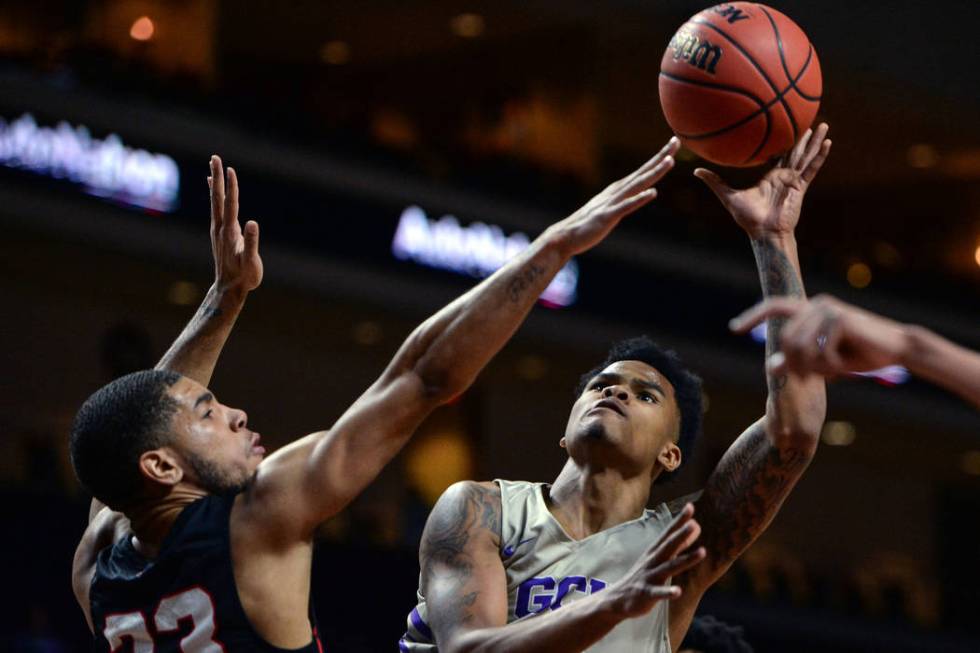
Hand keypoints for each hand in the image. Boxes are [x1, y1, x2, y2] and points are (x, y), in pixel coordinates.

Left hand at [209, 155, 262, 292]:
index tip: (230, 169)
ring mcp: (218, 230)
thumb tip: (253, 223)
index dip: (231, 187)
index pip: (230, 204)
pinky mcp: (219, 233)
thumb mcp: (251, 262)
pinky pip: (216, 209)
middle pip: (218, 197)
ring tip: (212, 167)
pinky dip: (215, 196)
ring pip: (215, 202)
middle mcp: (221, 227)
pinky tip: (214, 190)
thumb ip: (252, 242)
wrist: (229, 289)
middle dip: (217, 177)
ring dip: (214, 183)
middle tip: (215, 157)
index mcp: (230, 232)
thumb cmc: (244, 277)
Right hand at [547, 138, 679, 257]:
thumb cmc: (588, 224)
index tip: (673, 144)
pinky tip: (652, 193)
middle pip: (643, 172)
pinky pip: (627, 207)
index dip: (658, 158)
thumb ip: (622, 200)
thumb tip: (634, 195)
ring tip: (670, 162)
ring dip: (654, 173)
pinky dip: (639, 199)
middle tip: (676, 142)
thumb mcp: (609, 208)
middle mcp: (617, 191)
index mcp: (619, 189)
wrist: (566, 236)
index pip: (643, 171)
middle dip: (661, 157)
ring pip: (638, 185)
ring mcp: (612, 202)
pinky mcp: (607, 216)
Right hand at [603, 503, 705, 617]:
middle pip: (669, 546)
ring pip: (669, 568)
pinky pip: (658, 593)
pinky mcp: (647, 594)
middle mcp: (652, 561)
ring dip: (685, 560)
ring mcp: (649, 577)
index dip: (679, 521)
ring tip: (702, 552)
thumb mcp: (658, 558)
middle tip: (693, 525)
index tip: (690, 507)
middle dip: (681, 535)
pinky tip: (678, 592)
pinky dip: (668, 592)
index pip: (669, 534)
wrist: (617, 599)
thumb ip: (678, 546)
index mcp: (655, 552)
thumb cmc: (642, 576)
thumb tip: (694, 529)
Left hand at [694, 123, 830, 237]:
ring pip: (806, 156)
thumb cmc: (747, 217)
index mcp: (770, 176)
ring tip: (824, 125)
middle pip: (795, 151)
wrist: (763, 232)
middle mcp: (784, 176)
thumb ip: (715, 181)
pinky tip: (827, 143)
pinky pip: (812, 168)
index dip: (782, 141)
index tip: (785, 126)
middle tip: (808, 118)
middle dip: (802, 137)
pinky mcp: (801, 186)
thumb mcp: (728, 195)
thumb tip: (695, 171)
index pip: (778, 154)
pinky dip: (820, 156)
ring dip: (815, 141)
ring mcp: (794, 180)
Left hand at [730, 294, 908, 376]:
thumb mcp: (824, 362)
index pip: (774, 306)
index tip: (734, 329)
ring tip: (833, 369)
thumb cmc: (859, 354)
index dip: (753, 316)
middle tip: (810, 377)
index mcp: (811, 309)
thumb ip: (798, 362)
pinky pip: (820, 351)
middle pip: (786, 340)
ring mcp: (828, 309)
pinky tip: (844, 364)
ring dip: (814, 367)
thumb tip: (770, 366)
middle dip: (795, 364)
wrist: (896, 349)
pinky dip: (830, 365)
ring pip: (800, 347)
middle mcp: (817, 304)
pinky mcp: (839, 318)